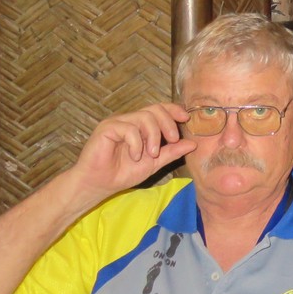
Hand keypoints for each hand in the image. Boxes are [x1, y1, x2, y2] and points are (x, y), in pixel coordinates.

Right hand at [63, 103, 197, 206]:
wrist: (100, 185)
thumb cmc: (123, 173)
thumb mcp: (154, 163)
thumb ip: (171, 152)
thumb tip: (192, 144)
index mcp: (140, 125)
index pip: (159, 108)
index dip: (173, 110)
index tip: (186, 118)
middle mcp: (129, 120)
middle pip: (154, 109)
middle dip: (168, 124)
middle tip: (173, 140)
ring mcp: (117, 122)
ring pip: (144, 117)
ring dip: (153, 136)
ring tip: (151, 154)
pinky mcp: (106, 128)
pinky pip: (129, 128)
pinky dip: (136, 143)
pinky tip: (134, 156)